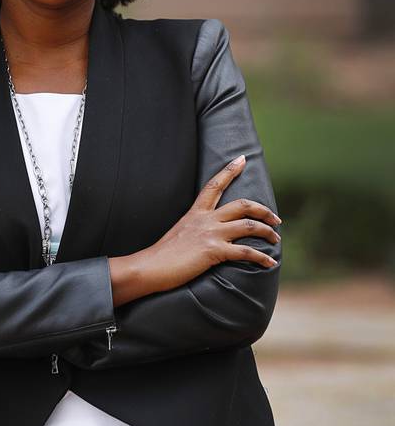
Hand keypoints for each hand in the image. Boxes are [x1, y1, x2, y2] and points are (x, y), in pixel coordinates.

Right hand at [110, 154, 281, 302]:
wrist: (150, 266)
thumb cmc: (162, 255)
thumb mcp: (179, 233)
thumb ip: (194, 229)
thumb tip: (203, 235)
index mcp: (196, 213)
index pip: (214, 185)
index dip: (230, 170)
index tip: (242, 159)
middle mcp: (205, 219)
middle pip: (242, 204)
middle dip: (263, 210)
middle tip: (276, 218)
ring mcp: (210, 234)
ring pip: (249, 225)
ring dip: (268, 232)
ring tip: (276, 239)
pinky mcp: (213, 251)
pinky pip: (245, 252)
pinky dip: (261, 257)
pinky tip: (269, 262)